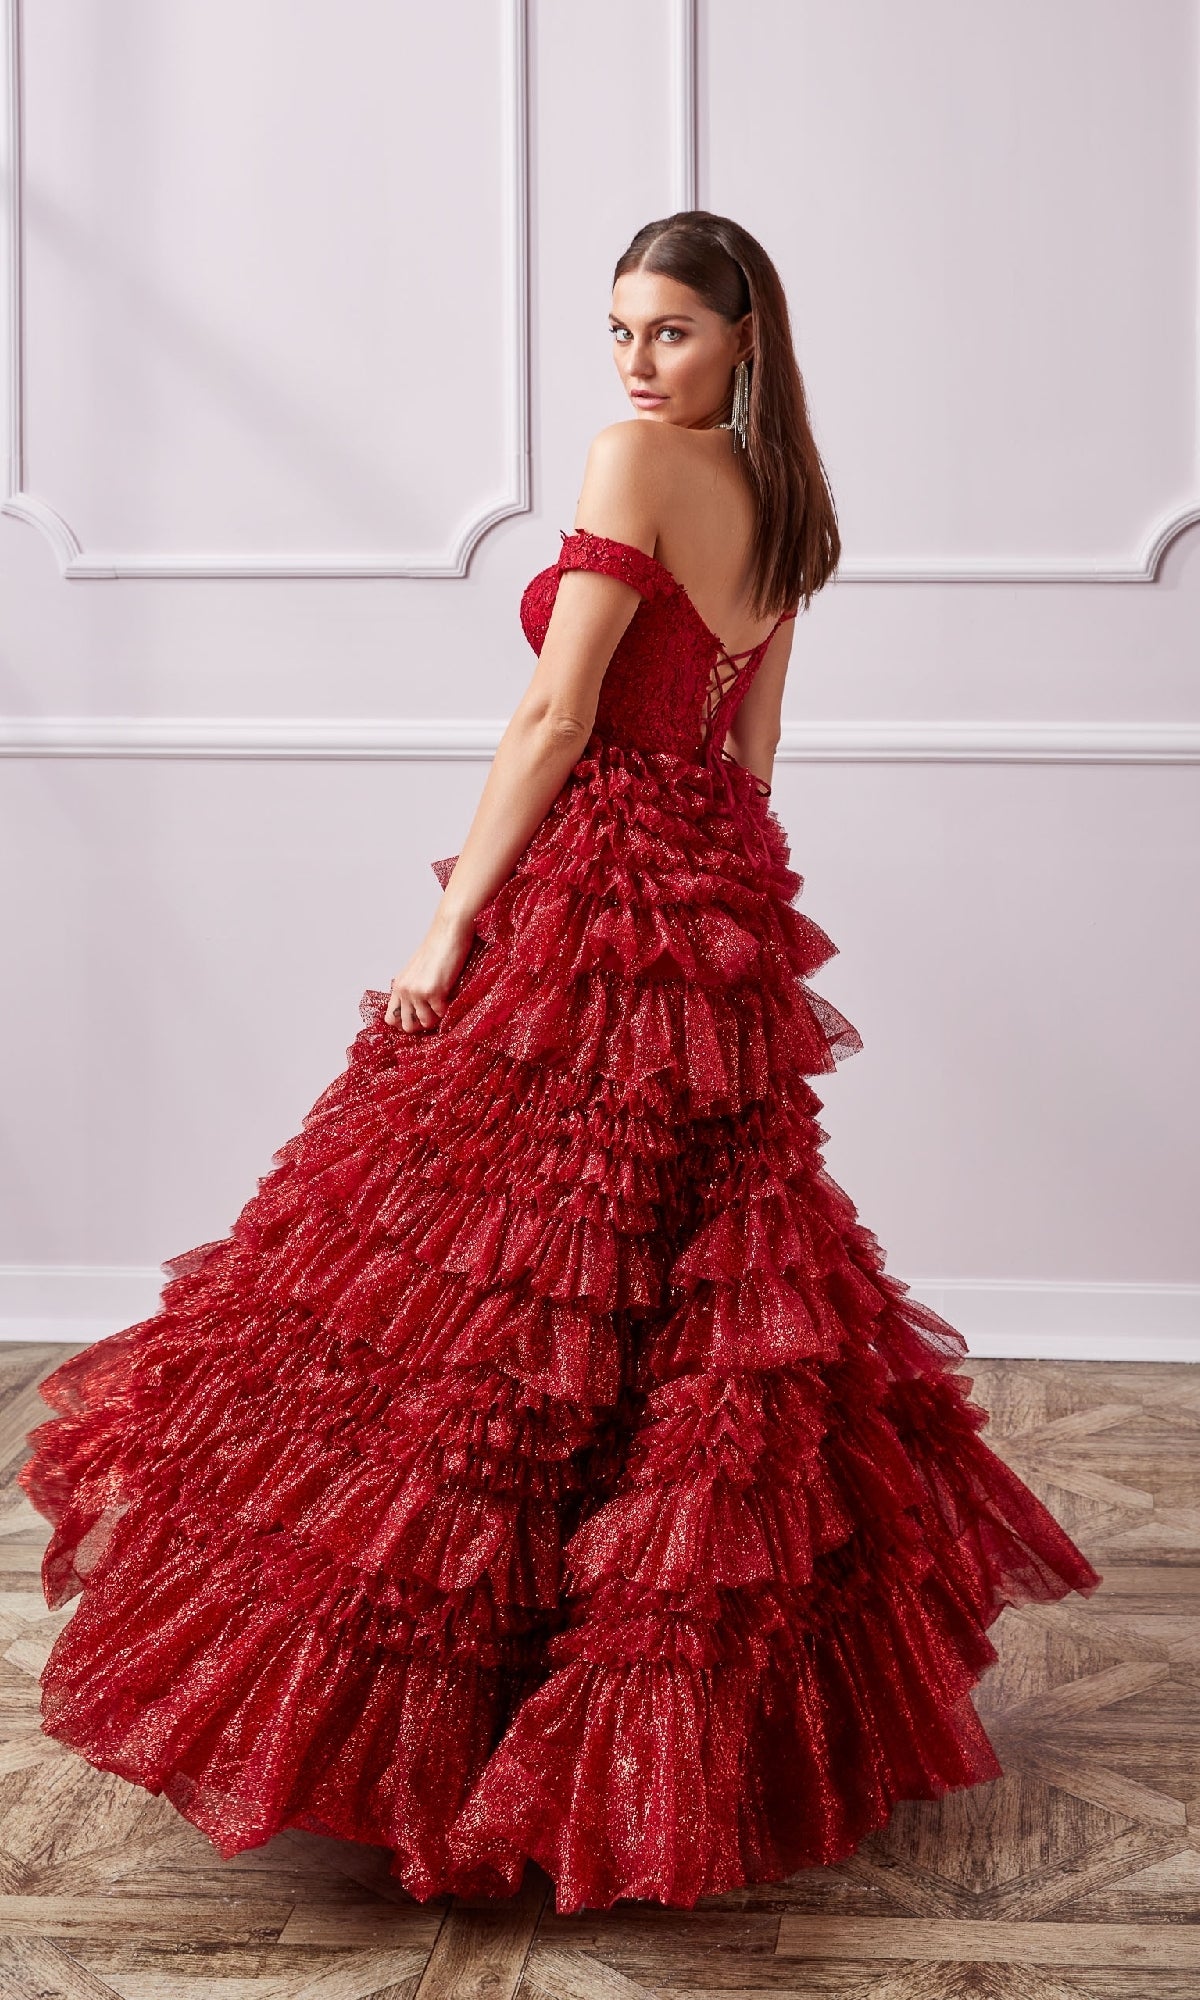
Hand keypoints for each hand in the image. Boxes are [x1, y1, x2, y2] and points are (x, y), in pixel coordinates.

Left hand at [384, 907, 475, 1030]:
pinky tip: (451, 997)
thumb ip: (412, 990)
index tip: (419, 1020)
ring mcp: (418, 992)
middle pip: (407, 1025)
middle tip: (434, 1016)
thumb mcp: (417, 971)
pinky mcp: (434, 992)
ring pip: (425, 1023)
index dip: (405, 1023)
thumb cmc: (438, 949)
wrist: (448, 933)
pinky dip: (448, 1010)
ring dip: (436, 1018)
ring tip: (444, 1005)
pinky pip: (441, 1014)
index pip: (391, 1019)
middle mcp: (404, 990)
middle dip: (421, 1025)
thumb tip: (418, 1012)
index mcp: (398, 986)